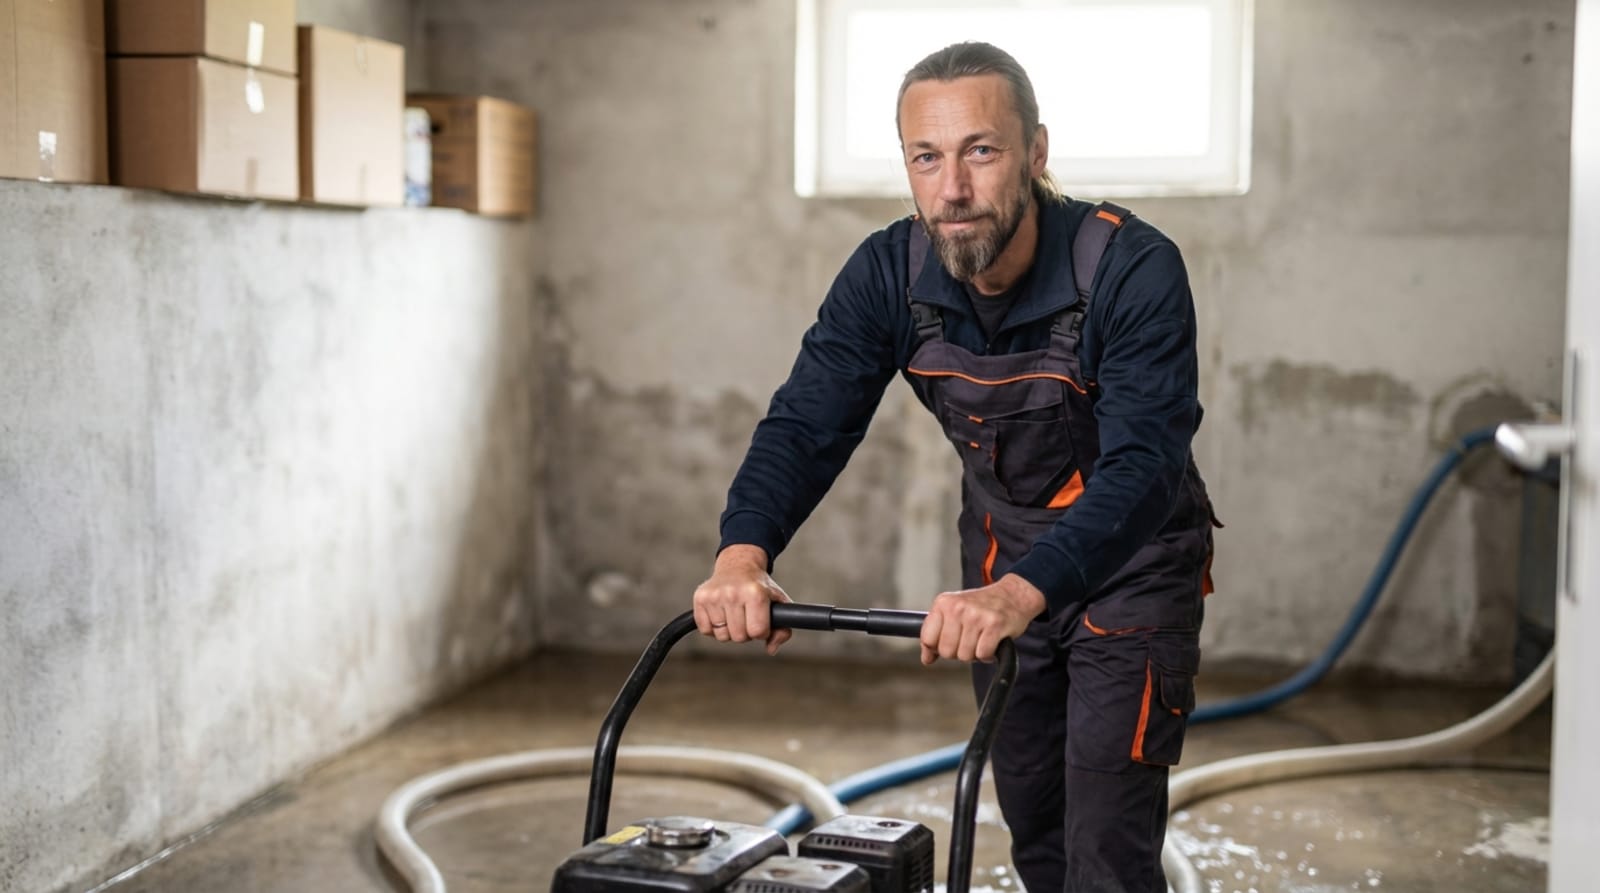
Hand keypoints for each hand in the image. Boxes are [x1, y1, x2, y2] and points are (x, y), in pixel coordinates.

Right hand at [692, 545, 793, 655]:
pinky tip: (721, 614)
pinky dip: (713, 628)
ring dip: (729, 630)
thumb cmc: (758, 586)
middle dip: (745, 632)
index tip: (760, 622)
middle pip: (739, 637)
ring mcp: (714, 595)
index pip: (757, 632)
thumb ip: (782, 629)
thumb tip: (771, 649)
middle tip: (746, 617)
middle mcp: (733, 593)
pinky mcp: (700, 598)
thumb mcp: (778, 602)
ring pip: (722, 636)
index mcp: (756, 593)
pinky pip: (705, 630)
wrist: (738, 566)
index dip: (761, 632)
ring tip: (734, 614)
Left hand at [920, 574, 1045, 664]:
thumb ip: (937, 634)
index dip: (937, 648)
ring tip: (981, 639)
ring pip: (965, 655)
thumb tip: (926, 658)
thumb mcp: (953, 612)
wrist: (1013, 595)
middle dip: (958, 652)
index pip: (928, 639)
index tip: (948, 642)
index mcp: (944, 603)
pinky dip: (988, 655)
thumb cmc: (982, 606)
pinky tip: (991, 642)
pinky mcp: (995, 625)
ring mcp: (976, 615)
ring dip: (975, 653)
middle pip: (946, 651)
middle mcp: (958, 607)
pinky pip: (983, 654)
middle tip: (969, 640)